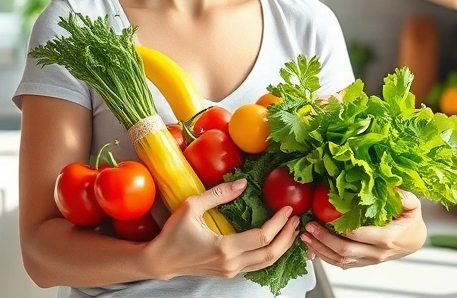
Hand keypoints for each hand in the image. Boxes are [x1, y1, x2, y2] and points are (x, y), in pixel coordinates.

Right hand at [144, 179, 299, 279]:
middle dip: (287, 236)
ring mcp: (231, 271)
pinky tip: (274, 241)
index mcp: (224, 248)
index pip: (262, 237)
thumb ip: (219, 195)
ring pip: (266, 263)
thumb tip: (243, 183)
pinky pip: (257, 265)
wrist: (161, 261)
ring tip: (291, 230)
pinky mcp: (229, 273)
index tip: (287, 209)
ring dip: (282, 246)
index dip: (279, 223)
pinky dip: (270, 253)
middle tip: (295, 219)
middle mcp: (231, 263)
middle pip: (271, 253)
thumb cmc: (173, 234)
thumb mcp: (191, 207)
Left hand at [301, 189, 425, 269]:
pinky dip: (326, 258)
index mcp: (387, 238)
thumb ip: (405, 197)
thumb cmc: (411, 222)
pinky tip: (313, 249)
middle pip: (346, 250)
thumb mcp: (413, 206)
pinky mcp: (363, 263)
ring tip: (306, 237)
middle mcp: (377, 253)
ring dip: (321, 250)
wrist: (414, 241)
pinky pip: (342, 264)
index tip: (324, 218)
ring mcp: (369, 260)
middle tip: (310, 226)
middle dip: (324, 239)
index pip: (359, 235)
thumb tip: (392, 188)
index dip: (339, 228)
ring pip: (341, 260)